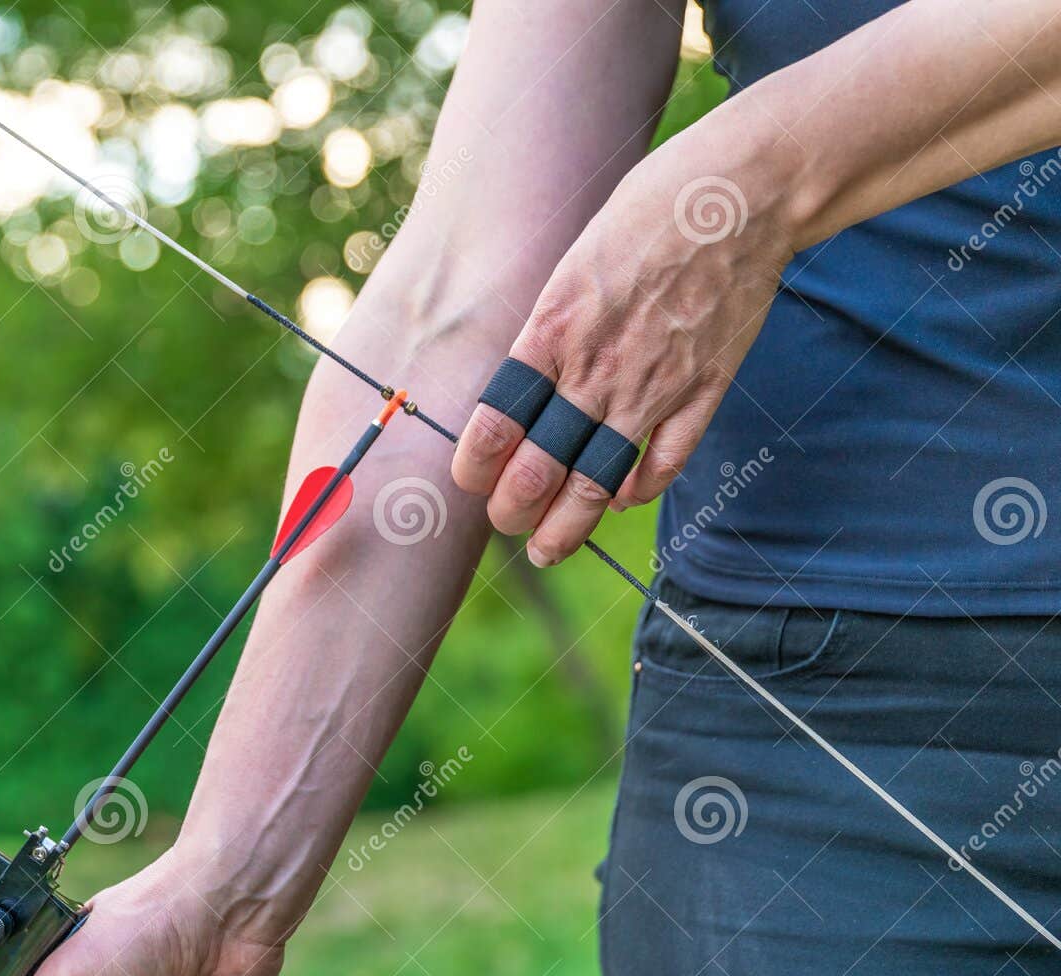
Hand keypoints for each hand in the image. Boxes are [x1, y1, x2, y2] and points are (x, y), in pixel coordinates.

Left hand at [452, 127, 795, 563]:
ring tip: (549, 548)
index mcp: (552, 332)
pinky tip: (621, 500)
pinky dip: (638, 489)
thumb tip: (524, 387)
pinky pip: (664, 462)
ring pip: (597, 482)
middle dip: (514, 510)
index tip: (469, 480)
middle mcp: (596, 369)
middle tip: (506, 523)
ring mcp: (653, 386)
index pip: (495, 423)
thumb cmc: (645, 214)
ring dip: (567, 527)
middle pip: (539, 468)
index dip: (474, 465)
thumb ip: (547, 332)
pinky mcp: (704, 390)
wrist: (738, 195)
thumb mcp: (571, 266)